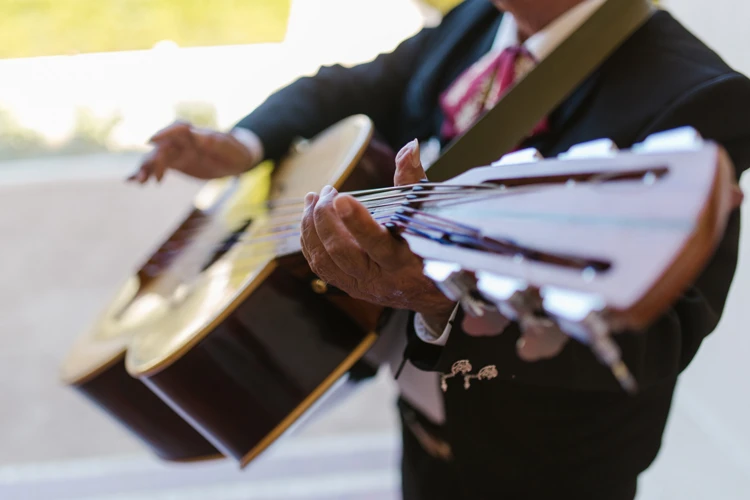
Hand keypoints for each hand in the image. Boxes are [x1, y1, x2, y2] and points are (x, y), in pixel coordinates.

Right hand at [128, 121, 263, 182]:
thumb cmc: (234, 150)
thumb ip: (212, 140)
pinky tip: (134, 181)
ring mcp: (177, 152)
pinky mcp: (176, 163)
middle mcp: (182, 141)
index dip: (164, 134)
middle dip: (151, 160)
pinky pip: (159, 167)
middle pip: (162, 147)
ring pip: (157, 158)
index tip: (151, 141)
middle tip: (142, 176)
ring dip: (145, 168)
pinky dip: (148, 173)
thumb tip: (195, 133)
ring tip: (137, 182)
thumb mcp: (227, 146)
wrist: (236, 160)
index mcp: (194, 133)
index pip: (177, 129)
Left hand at [300, 139, 454, 321]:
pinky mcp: (350, 287)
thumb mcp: (429, 214)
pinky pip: (320, 267)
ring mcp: (362, 286)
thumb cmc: (432, 245)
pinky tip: (309, 219)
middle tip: (326, 191)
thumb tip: (410, 147)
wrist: (433, 292)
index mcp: (405, 262)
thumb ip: (415, 181)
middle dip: (325, 218)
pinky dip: (309, 241)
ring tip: (312, 200)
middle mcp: (382, 279)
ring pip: (324, 261)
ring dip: (311, 227)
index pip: (376, 243)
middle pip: (341, 251)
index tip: (340, 198)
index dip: (356, 222)